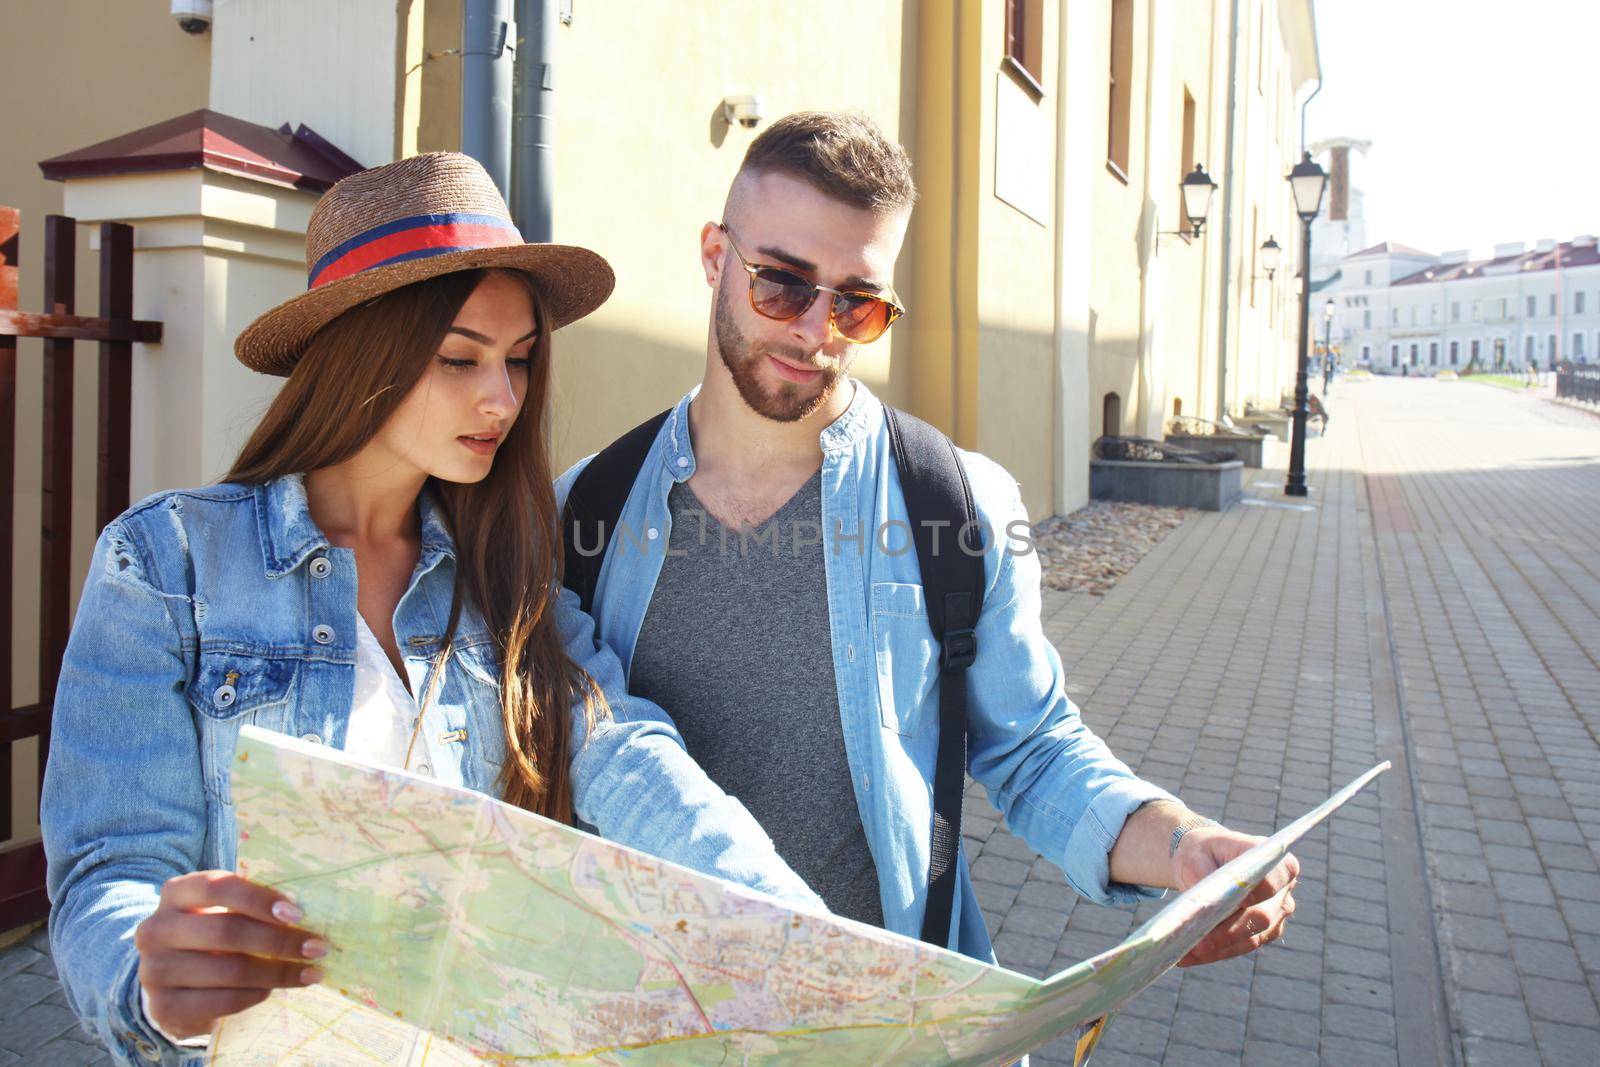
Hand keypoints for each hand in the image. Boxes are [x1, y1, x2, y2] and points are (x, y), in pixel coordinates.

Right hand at [134, 871, 327, 1038]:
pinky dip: (255, 996)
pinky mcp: (163, 1007)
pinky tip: (273, 991)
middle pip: (227, 931)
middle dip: (280, 941)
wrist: (171, 981)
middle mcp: (157, 929)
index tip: (298, 914)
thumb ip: (252, 905)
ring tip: (308, 973)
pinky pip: (222, 1001)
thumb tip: (304, 913)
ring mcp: (154, 970)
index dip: (260, 899)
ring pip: (229, 970)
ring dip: (277, 973)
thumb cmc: (211, 936)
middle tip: (317, 948)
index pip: (218, 887)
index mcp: (176, 893)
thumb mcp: (221, 911)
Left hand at [1172, 828, 1298, 966]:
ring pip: (1250, 938)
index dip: (1261, 892)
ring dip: (1217, 949)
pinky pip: (1239, 947)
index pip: (1274, 879)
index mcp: (1275, 861)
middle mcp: (1283, 891)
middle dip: (1229, 932)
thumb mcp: (1198, 854)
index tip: (1241, 902)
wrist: (1203, 861)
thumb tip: (1206, 905)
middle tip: (1199, 943)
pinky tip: (1188, 956)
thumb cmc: (1203, 852)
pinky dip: (1213, 953)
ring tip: (1186, 953)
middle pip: (1262, 916)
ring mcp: (1276, 915)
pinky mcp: (1262, 934)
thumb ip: (1204, 874)